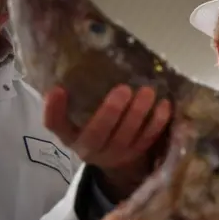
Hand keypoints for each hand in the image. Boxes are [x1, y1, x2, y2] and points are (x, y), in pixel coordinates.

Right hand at [43, 84, 171, 200]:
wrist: (112, 155)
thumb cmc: (93, 125)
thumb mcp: (79, 116)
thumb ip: (76, 99)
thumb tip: (76, 64)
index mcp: (70, 136)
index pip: (55, 126)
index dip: (54, 110)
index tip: (57, 89)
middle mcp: (90, 149)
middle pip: (97, 134)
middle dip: (110, 112)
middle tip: (124, 88)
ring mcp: (115, 154)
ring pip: (126, 137)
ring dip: (138, 114)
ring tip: (148, 92)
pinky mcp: (137, 153)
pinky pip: (148, 139)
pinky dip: (157, 122)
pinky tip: (164, 105)